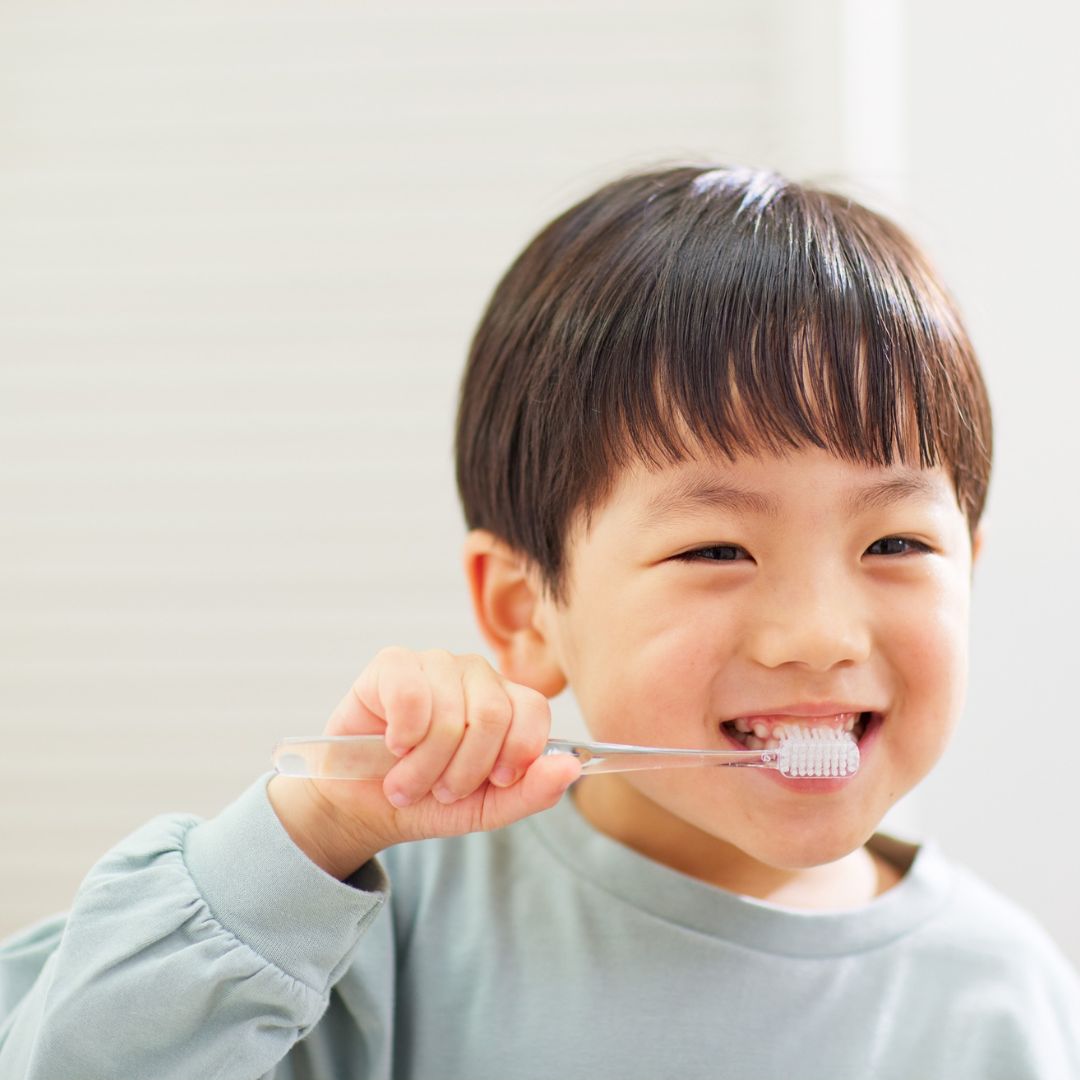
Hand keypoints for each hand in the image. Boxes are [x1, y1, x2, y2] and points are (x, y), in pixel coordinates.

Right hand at [267, 648, 580, 878]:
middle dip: (464, 770)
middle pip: (492, 714)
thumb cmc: (429, 800)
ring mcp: (435, 664)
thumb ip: (532, 791)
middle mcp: (475, 675)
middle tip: (441, 791)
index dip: (519, 751)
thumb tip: (571, 769)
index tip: (497, 781)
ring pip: (450, 713)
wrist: (364, 806)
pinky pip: (411, 695)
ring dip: (425, 765)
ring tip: (408, 781)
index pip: (533, 708)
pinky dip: (401, 736)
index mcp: (506, 703)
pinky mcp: (392, 664)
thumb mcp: (486, 808)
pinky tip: (392, 745)